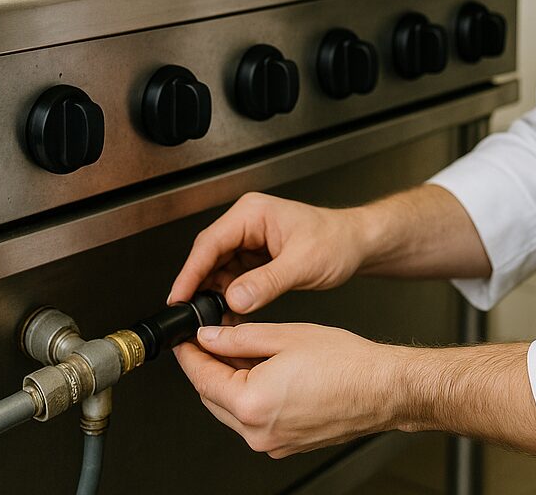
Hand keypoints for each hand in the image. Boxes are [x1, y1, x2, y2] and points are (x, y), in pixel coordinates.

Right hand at [168, 193, 367, 313]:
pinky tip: (231, 316)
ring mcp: (250, 240)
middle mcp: (247, 224)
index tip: (178, 297)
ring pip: (219, 270)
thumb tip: (234, 299)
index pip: (210, 243)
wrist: (357, 245)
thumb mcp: (302, 264)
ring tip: (213, 322)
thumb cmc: (336, 241)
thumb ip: (267, 282)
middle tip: (192, 317)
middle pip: (209, 256)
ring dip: (215, 295)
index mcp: (253, 213)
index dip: (191, 272)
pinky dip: (230, 298)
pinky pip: (233, 278)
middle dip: (200, 287)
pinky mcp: (256, 257)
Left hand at [173, 322, 404, 457]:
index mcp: (252, 402)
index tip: (184, 340)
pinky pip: (255, 420)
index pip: (202, 378)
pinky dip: (251, 395)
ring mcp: (273, 443)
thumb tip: (209, 337)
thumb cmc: (344, 363)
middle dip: (208, 367)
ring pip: (233, 410)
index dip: (189, 355)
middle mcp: (258, 432)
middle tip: (212, 338)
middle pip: (213, 398)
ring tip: (246, 349)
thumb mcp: (284, 335)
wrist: (381, 388)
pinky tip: (265, 370)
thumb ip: (238, 337)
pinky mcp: (286, 445)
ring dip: (230, 381)